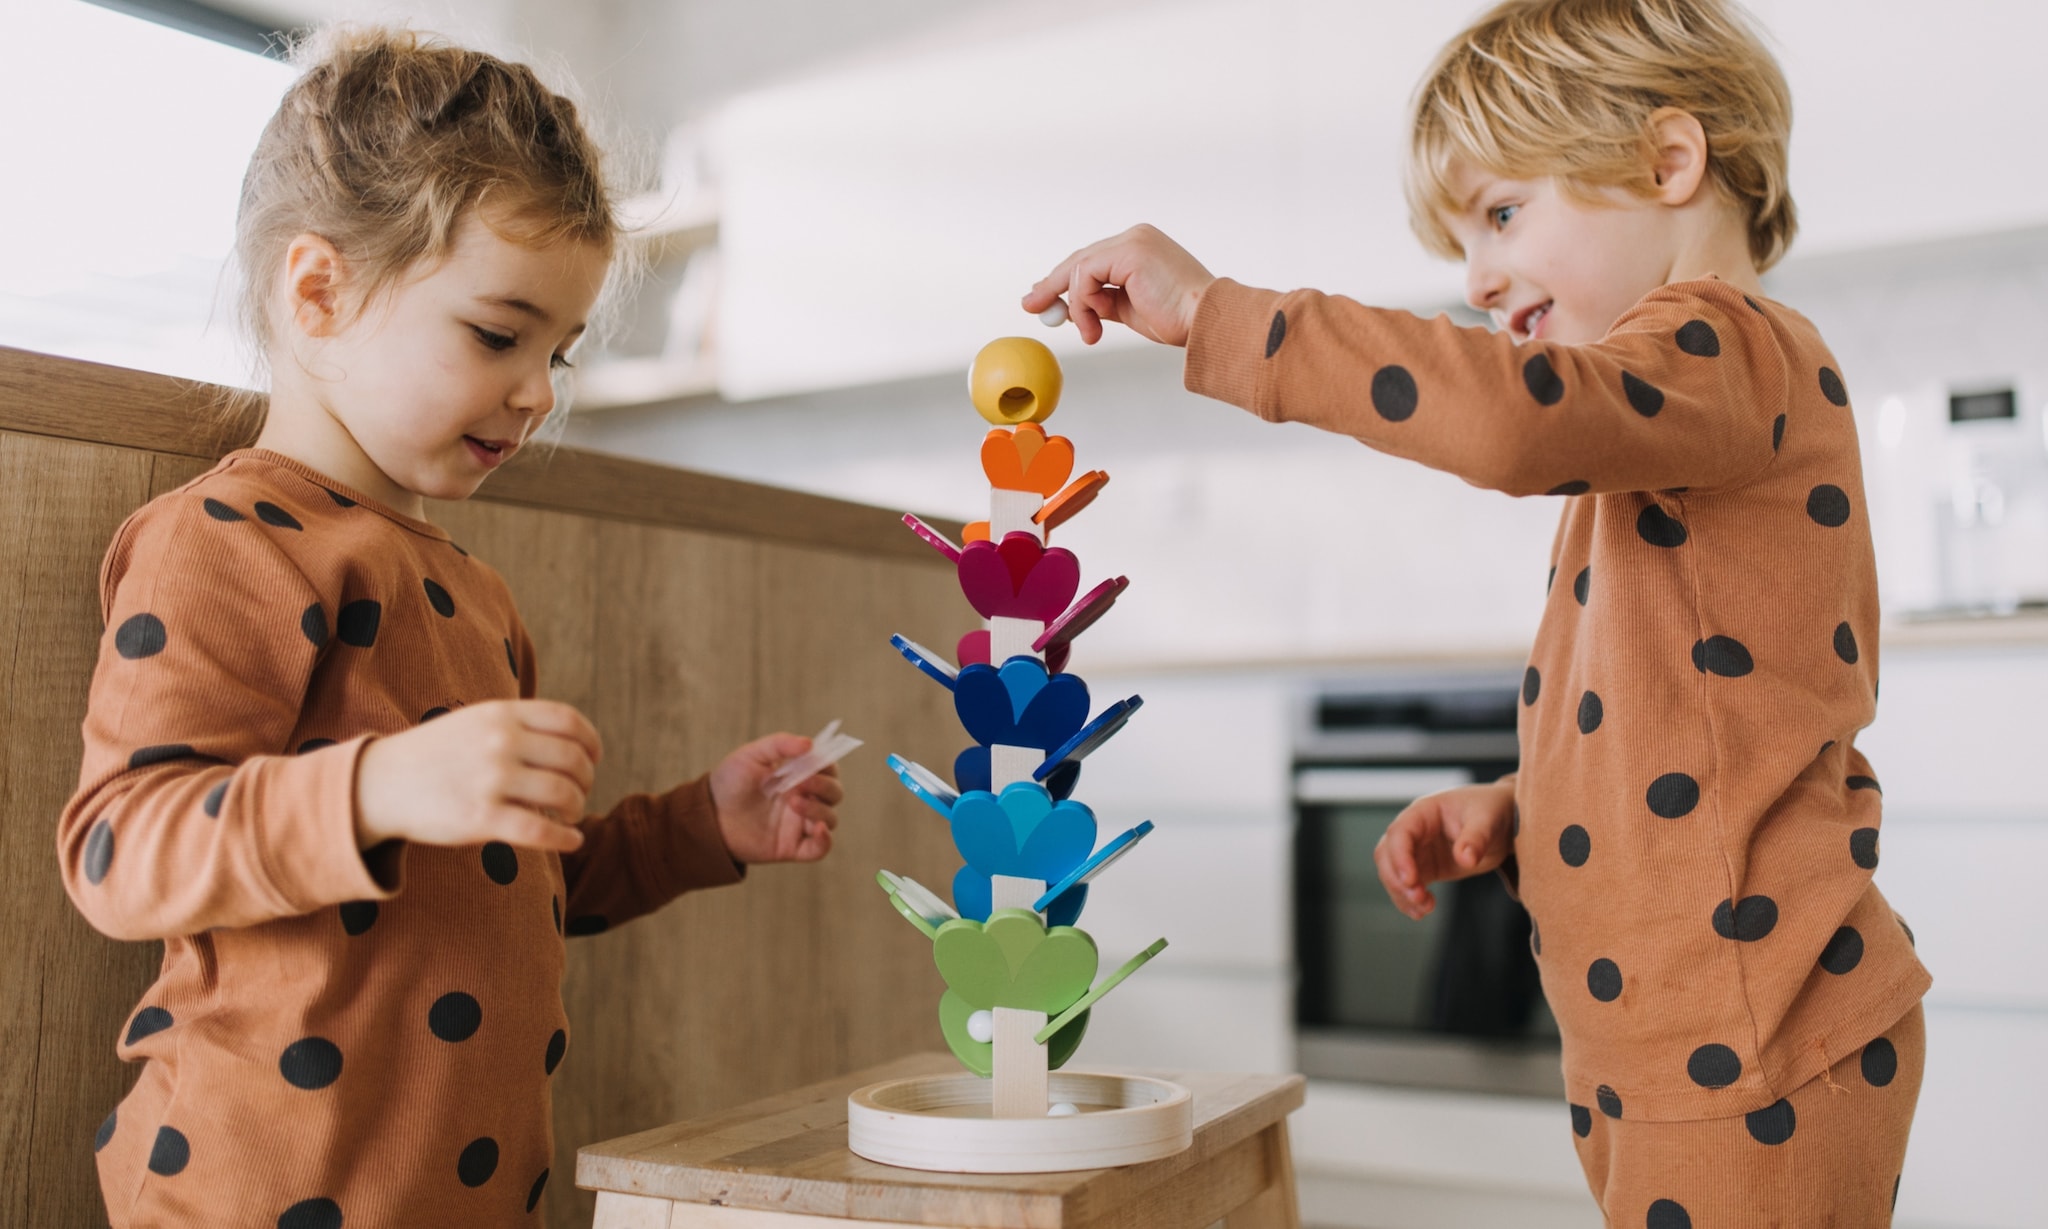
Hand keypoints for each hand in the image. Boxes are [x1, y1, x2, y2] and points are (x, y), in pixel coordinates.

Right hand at [354, 700, 599, 853]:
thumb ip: (519, 725)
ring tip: (570, 817)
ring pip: (563, 794)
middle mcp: (501, 742)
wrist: (380, 784)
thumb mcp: (476, 721)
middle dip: (585, 780)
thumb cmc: (436, 755)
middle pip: (572, 759)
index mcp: (502, 714)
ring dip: (577, 808)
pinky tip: (571, 842)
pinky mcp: (481, 818)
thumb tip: (572, 743)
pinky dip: (564, 839)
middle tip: (579, 794)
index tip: (594, 759)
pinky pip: (540, 831)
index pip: (568, 721)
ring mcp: (491, 779)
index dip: (591, 742)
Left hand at [708, 733, 843, 863]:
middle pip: (834, 793)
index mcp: (797, 775)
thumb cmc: (729, 782)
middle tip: (802, 783)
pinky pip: (820, 848)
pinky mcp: (792, 847)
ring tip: (793, 803)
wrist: (708, 816)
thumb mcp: (751, 755)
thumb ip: (779, 744)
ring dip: (819, 809)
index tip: (814, 762)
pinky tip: (818, 829)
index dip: (828, 764)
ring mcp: (799, 824)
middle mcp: (804, 798)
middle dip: (824, 786)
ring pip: (830, 818)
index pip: (828, 768)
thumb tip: (810, 743)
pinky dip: (825, 841)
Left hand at [1022, 224, 1215, 345]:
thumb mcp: (1130, 309)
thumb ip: (1103, 301)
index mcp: (1140, 246)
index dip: (1064, 278)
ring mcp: (1133, 240)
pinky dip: (1083, 302)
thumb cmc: (1179, 320)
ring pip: (1080, 268)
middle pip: (1081, 258)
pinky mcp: (1130, 252)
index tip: (1043, 296)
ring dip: (1078, 306)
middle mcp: (1136, 237)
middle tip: (1031, 305)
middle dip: (1052, 284)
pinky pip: (1086, 275)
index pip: (1093, 259)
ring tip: (1091, 332)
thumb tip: (1072, 306)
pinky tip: (1096, 323)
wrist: (1206, 322)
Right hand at [1373, 781, 1516, 919]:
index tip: (1411, 880)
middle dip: (1396, 879)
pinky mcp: (1426, 868)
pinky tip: (1423, 911)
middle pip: (1387, 854)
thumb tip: (1465, 859)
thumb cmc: (1491, 811)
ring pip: (1392, 873)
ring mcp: (1418, 850)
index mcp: (1424, 812)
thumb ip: (1476, 838)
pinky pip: (1408, 885)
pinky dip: (1410, 900)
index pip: (1400, 833)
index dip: (1400, 856)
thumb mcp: (1488, 820)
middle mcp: (1414, 831)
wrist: (1503, 821)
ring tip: (1426, 908)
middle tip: (1418, 897)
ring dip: (1402, 893)